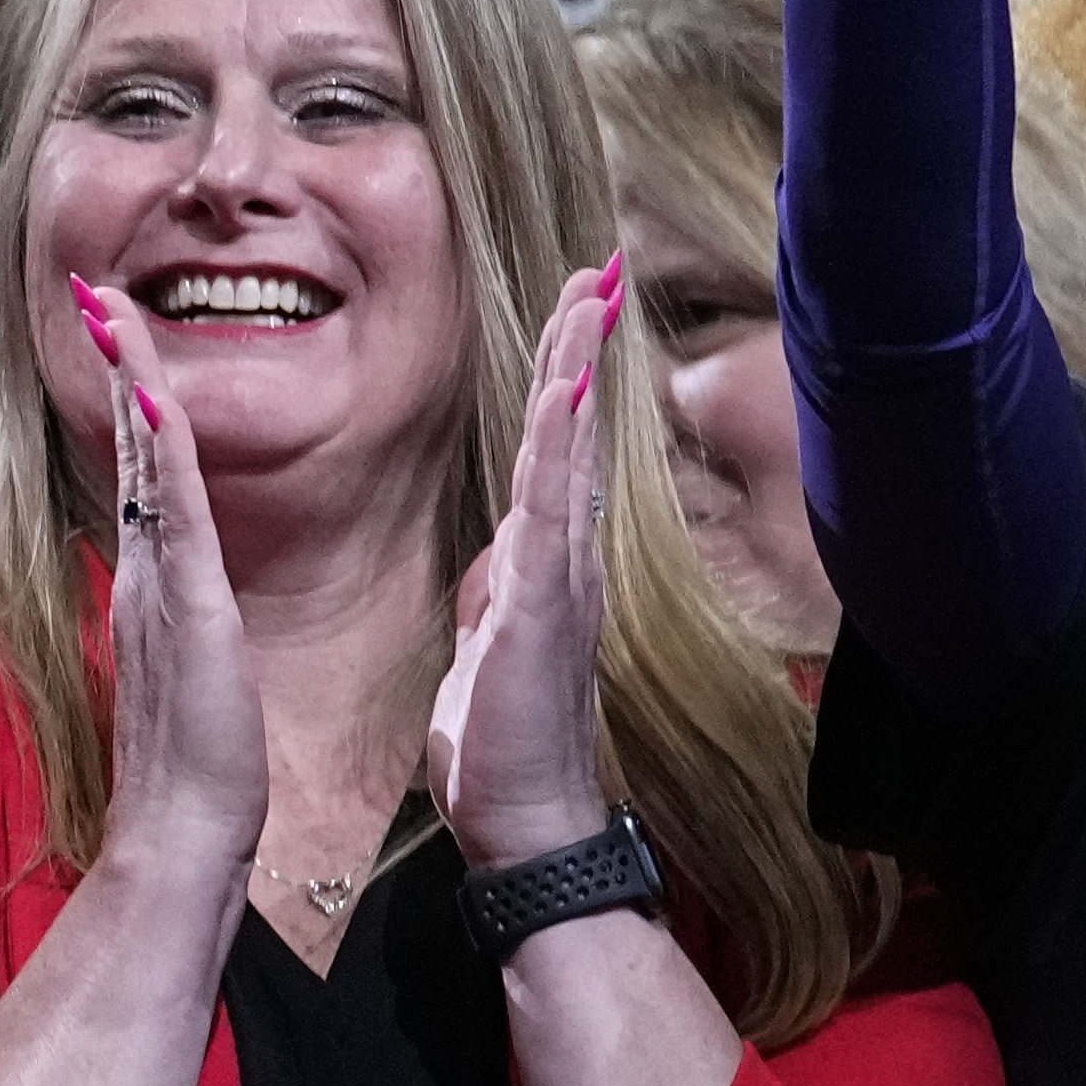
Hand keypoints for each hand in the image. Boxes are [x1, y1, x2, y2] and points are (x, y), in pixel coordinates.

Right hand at [70, 279, 272, 878]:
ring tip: (113, 307)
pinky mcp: (187, 603)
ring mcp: (160, 580)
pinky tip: (154, 393)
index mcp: (154, 579)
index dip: (132, 398)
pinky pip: (173, 508)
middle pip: (129, 444)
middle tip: (96, 287)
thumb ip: (177, 623)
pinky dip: (160, 446)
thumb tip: (171, 593)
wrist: (180, 830)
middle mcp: (146, 567)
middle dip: (115, 360)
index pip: (141, 468)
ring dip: (129, 377)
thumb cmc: (195, 768)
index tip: (120, 335)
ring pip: (144, 459)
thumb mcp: (190, 672)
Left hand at [426, 256, 630, 867]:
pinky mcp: (539, 609)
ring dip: (577, 372)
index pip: (552, 448)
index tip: (576, 302)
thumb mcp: (485, 646)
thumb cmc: (500, 741)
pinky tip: (567, 396)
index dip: (564, 374)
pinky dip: (561, 452)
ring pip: (568, 455)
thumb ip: (497, 593)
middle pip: (571, 432)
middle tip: (600, 266)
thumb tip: (502, 553)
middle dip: (583, 346)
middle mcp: (561, 558)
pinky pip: (552, 515)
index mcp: (540, 562)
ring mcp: (558, 579)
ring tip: (588, 297)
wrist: (521, 820)